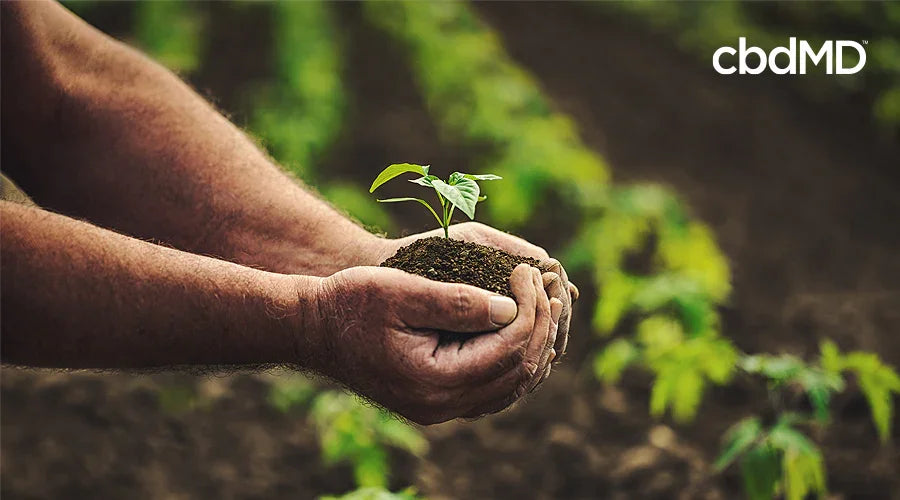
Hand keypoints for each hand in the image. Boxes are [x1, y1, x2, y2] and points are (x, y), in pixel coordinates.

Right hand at [308, 263, 558, 424]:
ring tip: (544, 303)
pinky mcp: (437, 399)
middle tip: (548, 284)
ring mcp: (439, 408)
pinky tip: (521, 328)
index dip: (529, 307)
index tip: (527, 270)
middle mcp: (441, 405)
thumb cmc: (350, 302)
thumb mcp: (401, 292)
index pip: (509, 348)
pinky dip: (514, 359)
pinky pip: (493, 388)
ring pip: (511, 385)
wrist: (313, 328)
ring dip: (533, 343)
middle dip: (540, 324)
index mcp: (434, 381)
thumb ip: (457, 302)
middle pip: (518, 371)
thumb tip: (510, 307)